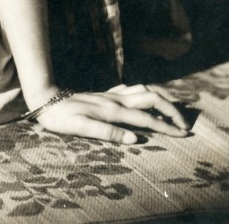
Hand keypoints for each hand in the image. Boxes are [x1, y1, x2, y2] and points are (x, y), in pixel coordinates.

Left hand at [33, 84, 189, 143]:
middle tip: (184, 124)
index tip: (185, 134)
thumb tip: (135, 139)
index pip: (148, 119)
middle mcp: (115, 100)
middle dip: (172, 110)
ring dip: (160, 99)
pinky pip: (130, 90)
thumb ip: (108, 133)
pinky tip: (142, 99)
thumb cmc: (60, 117)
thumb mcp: (81, 128)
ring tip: (171, 111)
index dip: (168, 127)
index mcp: (113, 111)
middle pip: (152, 98)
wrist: (44, 98)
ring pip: (143, 90)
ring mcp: (110, 95)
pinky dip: (143, 94)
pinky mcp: (104, 95)